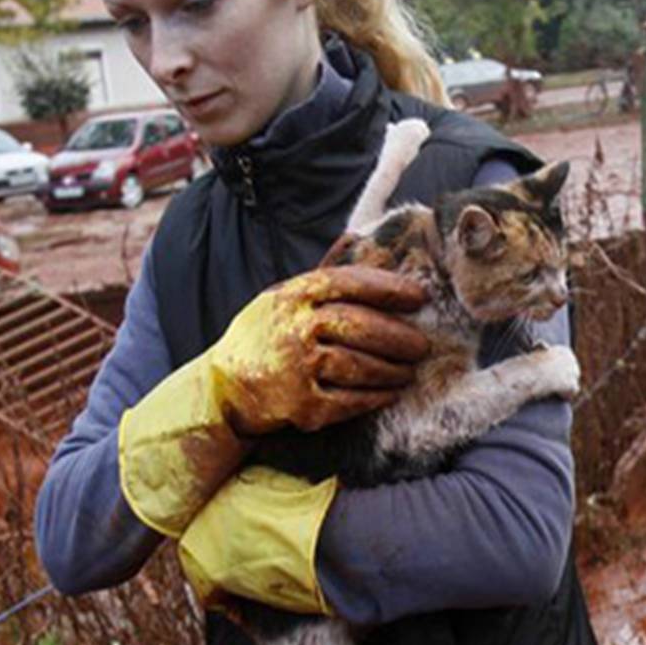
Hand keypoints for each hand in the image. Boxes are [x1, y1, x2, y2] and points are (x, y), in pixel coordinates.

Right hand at [117, 265, 426, 539]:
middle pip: (361, 326)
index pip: (349, 283)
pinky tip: (390, 393)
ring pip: (361, 365)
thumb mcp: (281, 296)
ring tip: (409, 369)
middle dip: (400, 336)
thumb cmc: (261, 337)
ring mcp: (297, 368)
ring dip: (393, 369)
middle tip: (422, 344)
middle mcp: (294, 328)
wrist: (223, 389)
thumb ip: (321, 274)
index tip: (418, 296)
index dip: (389, 287)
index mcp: (292, 295)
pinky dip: (376, 397)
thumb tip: (358, 238)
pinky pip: (352, 400)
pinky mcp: (302, 405)